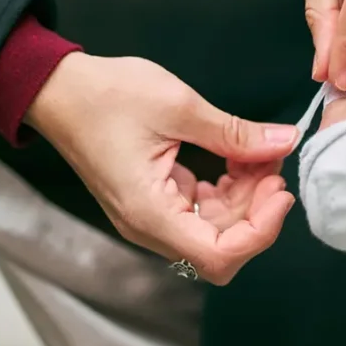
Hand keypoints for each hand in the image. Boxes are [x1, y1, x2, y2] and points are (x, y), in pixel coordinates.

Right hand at [26, 53, 298, 284]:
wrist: (59, 89)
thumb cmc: (107, 95)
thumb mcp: (179, 107)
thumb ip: (235, 133)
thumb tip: (286, 141)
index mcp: (150, 212)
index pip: (218, 256)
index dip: (260, 232)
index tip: (280, 193)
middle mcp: (149, 226)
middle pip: (221, 245)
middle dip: (257, 208)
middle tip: (273, 161)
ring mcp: (151, 216)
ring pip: (215, 228)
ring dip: (245, 197)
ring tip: (259, 154)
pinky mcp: (155, 201)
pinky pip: (201, 210)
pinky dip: (226, 189)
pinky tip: (238, 158)